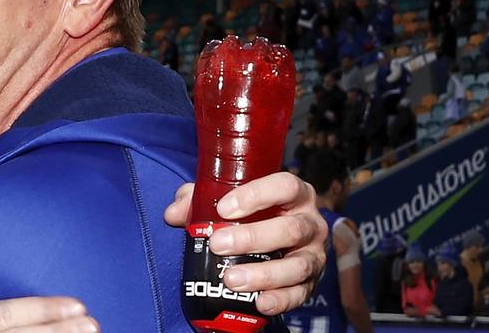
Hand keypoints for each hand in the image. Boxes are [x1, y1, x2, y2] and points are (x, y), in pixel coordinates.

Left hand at [164, 172, 326, 315]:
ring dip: (264, 274)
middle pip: (290, 229)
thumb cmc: (251, 213)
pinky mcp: (312, 282)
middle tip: (218, 244)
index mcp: (295, 194)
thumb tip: (174, 213)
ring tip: (231, 280)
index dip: (256, 195)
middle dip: (252, 238)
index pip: (284, 186)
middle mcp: (310, 222)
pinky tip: (261, 303)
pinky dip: (281, 299)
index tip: (223, 208)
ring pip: (297, 265)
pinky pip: (300, 293)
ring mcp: (314, 254)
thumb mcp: (227, 199)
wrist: (276, 239)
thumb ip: (199, 200)